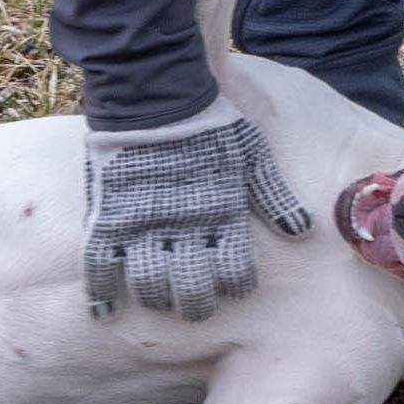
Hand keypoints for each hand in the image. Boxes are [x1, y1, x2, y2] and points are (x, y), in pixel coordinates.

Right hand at [83, 96, 312, 322]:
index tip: (232, 284)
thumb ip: (274, 197)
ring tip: (158, 296)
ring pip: (149, 286)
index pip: (235, 276)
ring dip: (156, 297)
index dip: (236, 285)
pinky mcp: (110, 215)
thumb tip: (302, 233)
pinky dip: (102, 293)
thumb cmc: (209, 121)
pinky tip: (104, 310)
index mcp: (222, 217)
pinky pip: (101, 265)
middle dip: (196, 305)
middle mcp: (184, 230)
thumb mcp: (251, 154)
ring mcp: (143, 225)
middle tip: (194, 304)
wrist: (157, 92)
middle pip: (191, 293)